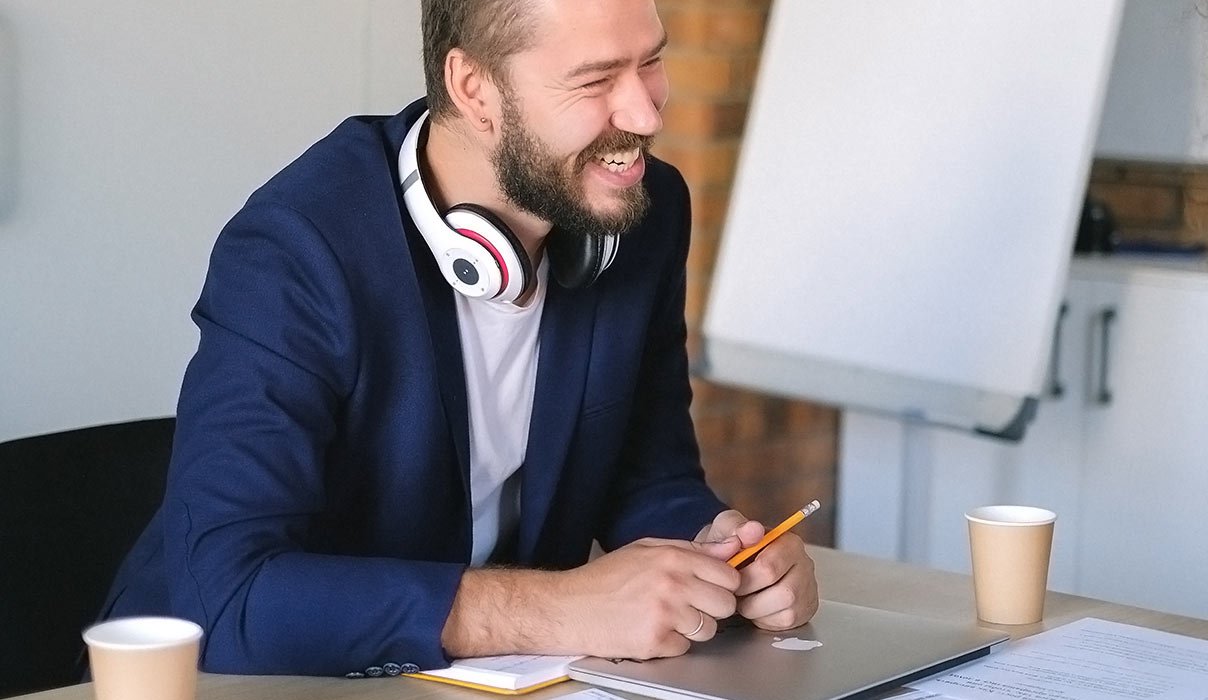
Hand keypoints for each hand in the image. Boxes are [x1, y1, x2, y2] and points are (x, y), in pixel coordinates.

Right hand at [551, 537, 742, 658]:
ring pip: (709, 629)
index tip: (711, 587)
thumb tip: (731, 547)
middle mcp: (673, 584)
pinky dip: (671, 643)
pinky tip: (652, 630)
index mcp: (673, 558)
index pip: (729, 575)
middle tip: (690, 606)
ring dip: (692, 628)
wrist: (569, 607)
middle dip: (712, 608)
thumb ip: (692, 548)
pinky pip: (685, 648)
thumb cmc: (606, 578)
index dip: (723, 584)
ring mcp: (665, 614)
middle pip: (726, 604)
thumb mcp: (647, 549)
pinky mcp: (655, 641)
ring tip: (666, 618)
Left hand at [696, 509, 819, 630]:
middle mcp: (804, 564)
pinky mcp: (803, 609)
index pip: (770, 567)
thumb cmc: (732, 547)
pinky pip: (785, 622)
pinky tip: (755, 605)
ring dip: (756, 608)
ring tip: (743, 597)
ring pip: (786, 610)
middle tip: (734, 589)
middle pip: (783, 592)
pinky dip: (764, 618)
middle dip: (750, 595)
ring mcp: (806, 588)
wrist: (731, 566)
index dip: (743, 577)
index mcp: (788, 542)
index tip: (730, 575)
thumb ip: (734, 526)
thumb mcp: (726, 529)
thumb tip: (752, 530)